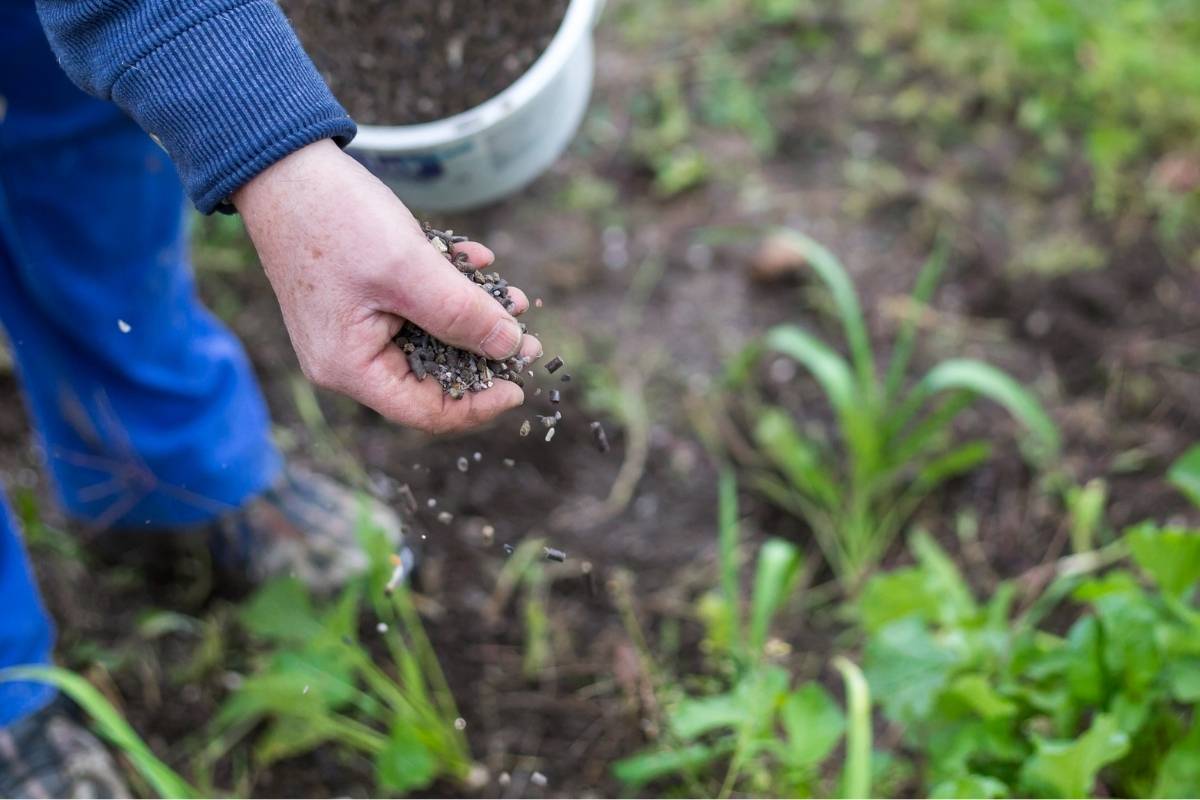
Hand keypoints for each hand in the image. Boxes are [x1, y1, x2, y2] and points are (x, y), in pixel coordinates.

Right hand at [232, 139, 540, 433]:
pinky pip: (413, 307)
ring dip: (471, 315)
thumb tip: (512, 348)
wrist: (283, 163)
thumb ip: (463, 314)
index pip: (426, 411)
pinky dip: (446, 288)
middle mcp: (347, 358)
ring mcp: (351, 328)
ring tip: (510, 295)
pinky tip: (477, 261)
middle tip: (526, 334)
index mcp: (350, 367)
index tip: (520, 384)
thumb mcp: (410, 269)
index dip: (480, 404)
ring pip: (427, 338)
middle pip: (429, 376)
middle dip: (481, 353)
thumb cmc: (336, 219)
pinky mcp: (358, 298)